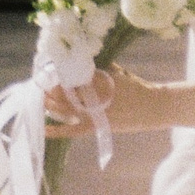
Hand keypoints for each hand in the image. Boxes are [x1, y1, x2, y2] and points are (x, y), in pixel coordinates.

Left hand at [45, 67, 170, 136]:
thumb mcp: (118, 73)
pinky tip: (44, 128)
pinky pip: (72, 130)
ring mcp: (93, 112)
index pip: (70, 77)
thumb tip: (83, 64)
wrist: (153, 107)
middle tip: (41, 83)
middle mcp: (93, 96)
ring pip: (64, 108)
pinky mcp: (95, 125)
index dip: (58, 74)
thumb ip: (100, 69)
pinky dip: (57, 130)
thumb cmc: (137, 88)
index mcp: (97, 80)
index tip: (50, 71)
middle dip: (50, 88)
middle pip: (64, 92)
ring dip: (50, 103)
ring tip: (41, 98)